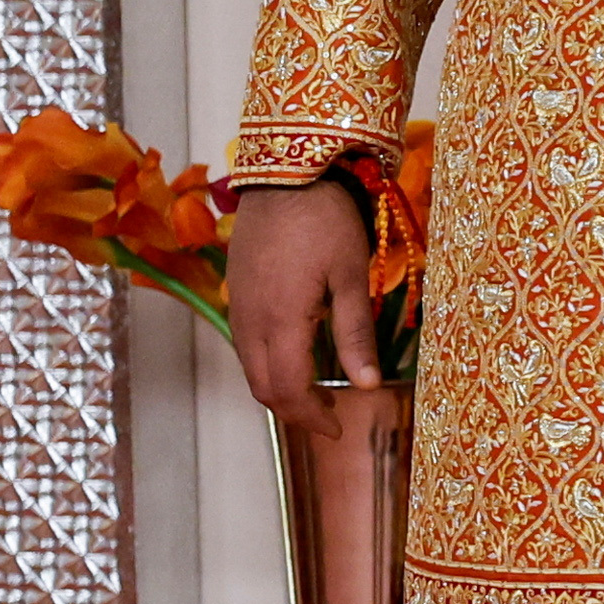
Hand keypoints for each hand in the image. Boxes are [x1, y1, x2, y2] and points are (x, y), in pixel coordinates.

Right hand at [224, 174, 387, 413]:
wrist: (284, 173)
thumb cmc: (326, 221)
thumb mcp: (351, 277)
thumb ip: (355, 335)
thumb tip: (368, 385)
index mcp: (281, 321)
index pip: (289, 391)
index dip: (312, 419)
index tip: (339, 430)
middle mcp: (250, 321)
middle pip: (264, 388)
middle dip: (295, 412)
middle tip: (330, 420)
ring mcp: (238, 305)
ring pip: (251, 368)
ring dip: (280, 389)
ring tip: (317, 395)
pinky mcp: (236, 291)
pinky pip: (245, 344)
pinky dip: (268, 364)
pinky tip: (296, 357)